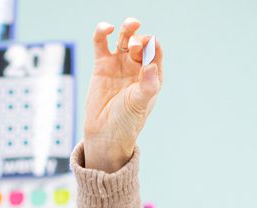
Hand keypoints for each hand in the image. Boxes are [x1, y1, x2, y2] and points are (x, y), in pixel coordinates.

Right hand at [84, 18, 163, 172]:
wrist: (104, 133)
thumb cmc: (126, 121)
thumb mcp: (139, 104)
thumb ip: (147, 85)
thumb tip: (152, 66)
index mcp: (152, 75)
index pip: (155, 52)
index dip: (152, 45)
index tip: (148, 44)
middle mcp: (136, 67)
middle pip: (140, 43)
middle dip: (138, 39)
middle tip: (134, 46)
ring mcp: (119, 64)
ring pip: (124, 39)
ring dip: (127, 29)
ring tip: (129, 25)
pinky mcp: (101, 65)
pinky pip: (101, 44)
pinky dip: (102, 33)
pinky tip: (106, 28)